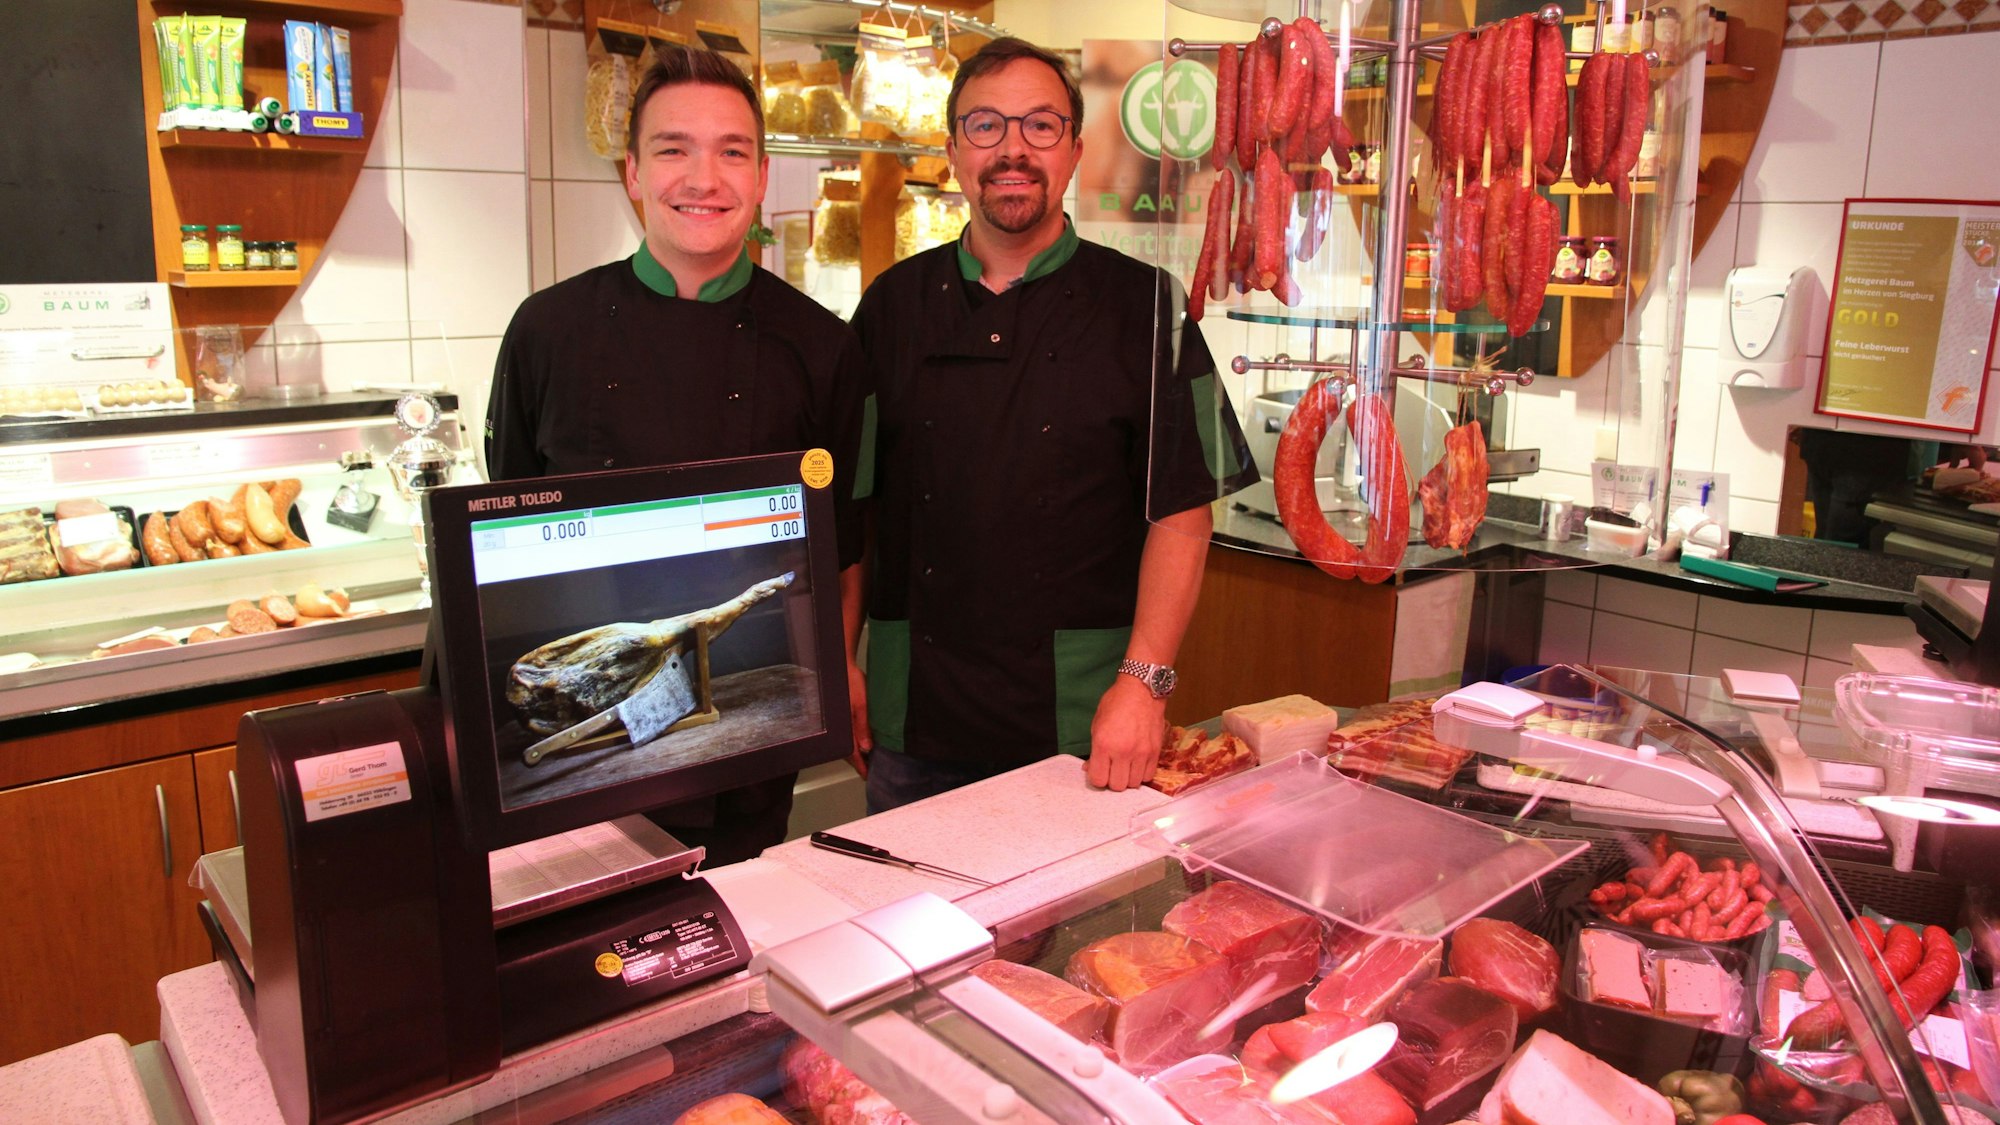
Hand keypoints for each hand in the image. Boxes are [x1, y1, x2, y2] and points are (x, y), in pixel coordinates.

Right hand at [846, 659, 870, 777]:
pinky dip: (852, 741)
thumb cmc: (852, 683)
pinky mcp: (838, 716)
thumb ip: (863, 726)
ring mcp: (837, 722)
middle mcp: (838, 727)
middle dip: (857, 762)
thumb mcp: (861, 704)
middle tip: (869, 771)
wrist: (840, 665)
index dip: (860, 766)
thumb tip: (866, 749)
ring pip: (845, 743)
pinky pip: (844, 734)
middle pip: (846, 751)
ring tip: (867, 759)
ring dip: (855, 752)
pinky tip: (860, 741)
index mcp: (843, 727)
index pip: (851, 753)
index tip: (867, 777)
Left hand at [1086, 675, 1166, 791]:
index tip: (1099, 771)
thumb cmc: (1116, 703)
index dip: (1097, 778)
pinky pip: (1148, 776)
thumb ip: (1094, 750)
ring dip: (1128, 778)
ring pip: (1134, 784)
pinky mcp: (1155, 752)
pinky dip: (1141, 774)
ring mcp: (1141, 753)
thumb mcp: (1097, 724)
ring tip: (1126, 766)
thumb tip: (1090, 768)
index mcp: (1103, 744)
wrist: (1142, 691)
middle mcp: (1122, 752)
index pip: (1098, 779)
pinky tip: (1137, 764)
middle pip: (1117, 786)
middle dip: (1112, 780)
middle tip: (1112, 769)